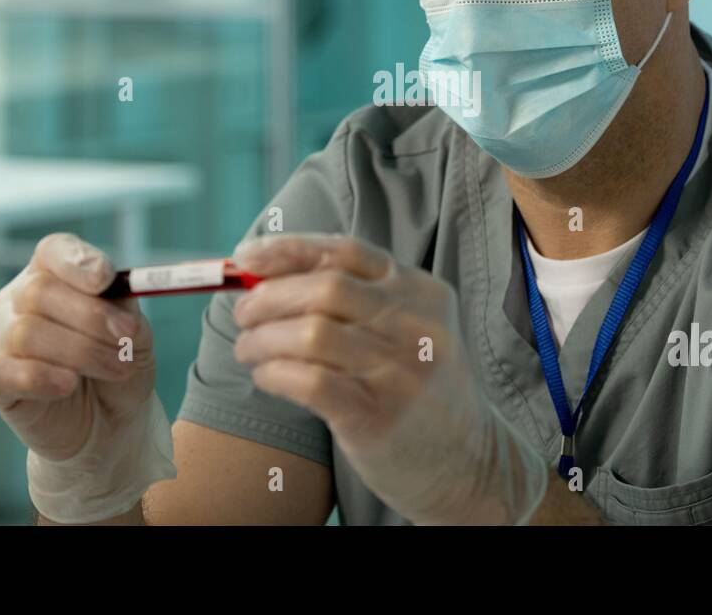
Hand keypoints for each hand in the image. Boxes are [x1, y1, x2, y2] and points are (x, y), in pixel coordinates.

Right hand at [0, 232, 153, 461]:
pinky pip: (7, 371)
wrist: (110, 420)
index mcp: (56, 274)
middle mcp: (21, 298)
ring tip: (118, 368)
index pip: (54, 251)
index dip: (76, 262)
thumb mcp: (135, 333)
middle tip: (127, 337)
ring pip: (27, 333)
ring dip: (82, 352)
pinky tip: (69, 385)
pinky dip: (43, 377)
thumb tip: (126, 305)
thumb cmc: (119, 362)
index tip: (105, 279)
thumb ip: (127, 313)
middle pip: (39, 291)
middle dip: (90, 315)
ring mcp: (3, 338)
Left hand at [231, 233, 548, 524]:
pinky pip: (309, 382)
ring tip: (248, 350)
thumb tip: (268, 276)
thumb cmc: (418, 387)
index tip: (246, 258)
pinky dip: (274, 374)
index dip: (289, 250)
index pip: (347, 251)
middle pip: (325, 288)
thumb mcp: (410, 329)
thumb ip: (358, 300)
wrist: (468, 462)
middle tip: (243, 314)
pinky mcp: (378, 417)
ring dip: (263, 339)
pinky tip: (266, 377)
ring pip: (311, 334)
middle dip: (269, 297)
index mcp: (422, 291)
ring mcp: (400, 372)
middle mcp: (416, 325)